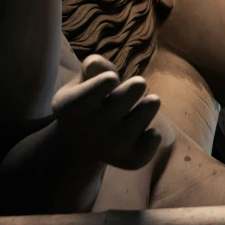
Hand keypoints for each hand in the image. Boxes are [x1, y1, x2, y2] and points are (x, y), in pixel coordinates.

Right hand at [52, 55, 161, 169]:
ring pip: (145, 113)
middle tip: (139, 83)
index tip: (112, 78)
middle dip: (136, 86)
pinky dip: (154, 133)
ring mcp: (109, 147)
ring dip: (149, 105)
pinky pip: (153, 139)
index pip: (94, 91)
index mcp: (70, 107)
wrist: (85, 141)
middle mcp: (87, 130)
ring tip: (148, 102)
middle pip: (128, 95)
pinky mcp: (129, 160)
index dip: (106, 82)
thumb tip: (96, 64)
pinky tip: (144, 130)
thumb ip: (92, 67)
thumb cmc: (88, 99)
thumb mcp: (84, 80)